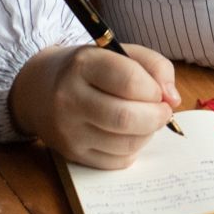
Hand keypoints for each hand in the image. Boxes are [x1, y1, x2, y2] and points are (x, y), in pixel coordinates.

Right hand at [9, 43, 180, 167]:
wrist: (39, 90)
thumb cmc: (89, 69)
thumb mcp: (118, 52)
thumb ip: (153, 66)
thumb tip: (173, 98)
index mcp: (82, 65)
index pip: (129, 81)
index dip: (155, 89)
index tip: (159, 91)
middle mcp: (69, 99)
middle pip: (126, 118)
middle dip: (157, 116)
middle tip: (163, 110)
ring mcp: (68, 131)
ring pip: (125, 143)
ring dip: (148, 133)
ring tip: (146, 120)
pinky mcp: (72, 154)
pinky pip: (117, 161)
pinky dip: (133, 149)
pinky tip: (129, 133)